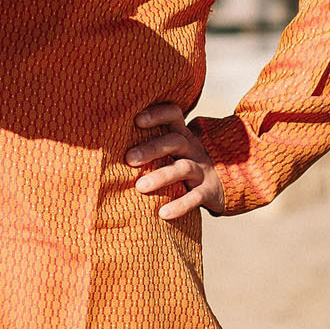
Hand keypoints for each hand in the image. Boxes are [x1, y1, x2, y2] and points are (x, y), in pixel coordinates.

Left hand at [127, 101, 222, 219]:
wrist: (222, 185)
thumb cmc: (184, 163)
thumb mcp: (173, 149)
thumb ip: (150, 143)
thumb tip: (107, 144)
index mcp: (182, 135)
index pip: (173, 115)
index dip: (157, 114)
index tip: (136, 120)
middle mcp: (193, 149)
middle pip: (174, 142)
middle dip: (151, 148)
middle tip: (129, 158)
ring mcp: (202, 170)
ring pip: (183, 168)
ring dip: (161, 176)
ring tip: (140, 187)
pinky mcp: (208, 192)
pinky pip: (195, 198)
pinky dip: (179, 205)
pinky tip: (162, 214)